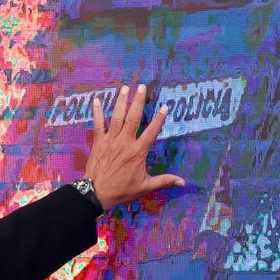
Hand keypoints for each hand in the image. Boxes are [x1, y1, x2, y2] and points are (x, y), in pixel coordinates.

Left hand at [87, 83, 185, 210]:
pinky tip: (97, 100)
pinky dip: (97, 112)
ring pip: (117, 117)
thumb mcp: (145, 187)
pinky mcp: (98, 142)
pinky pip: (98, 124)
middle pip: (133, 118)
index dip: (159, 119)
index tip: (164, 106)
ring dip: (121, 101)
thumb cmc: (121, 190)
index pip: (151, 131)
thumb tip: (183, 182)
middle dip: (138, 101)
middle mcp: (125, 142)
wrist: (96, 193)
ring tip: (124, 88)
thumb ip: (164, 181)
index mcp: (138, 151)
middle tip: (141, 87)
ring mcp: (110, 140)